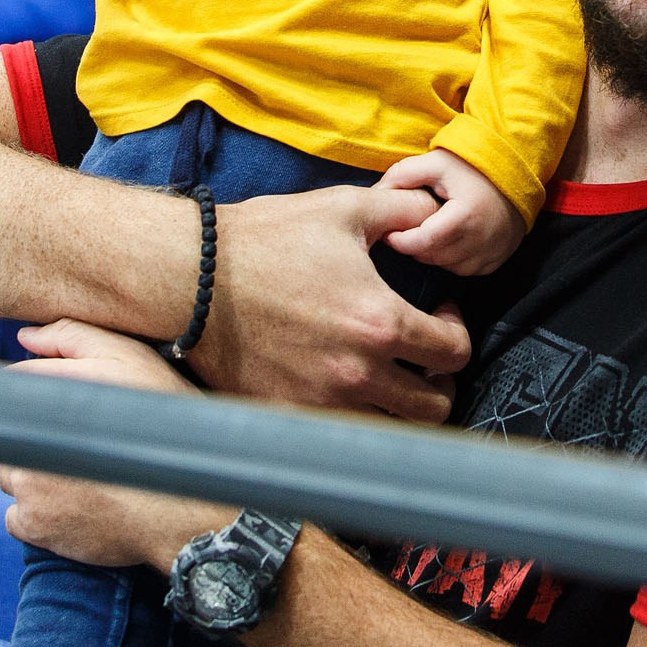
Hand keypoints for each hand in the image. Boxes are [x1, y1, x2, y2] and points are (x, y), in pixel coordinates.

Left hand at [0, 320, 229, 569]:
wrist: (183, 508)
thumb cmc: (167, 429)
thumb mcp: (131, 361)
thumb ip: (73, 338)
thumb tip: (25, 337)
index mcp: (59, 388)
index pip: (18, 379)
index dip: (42, 392)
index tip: (69, 411)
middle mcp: (37, 432)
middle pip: (12, 429)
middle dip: (41, 434)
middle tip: (86, 445)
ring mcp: (29, 481)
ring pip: (12, 473)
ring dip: (36, 475)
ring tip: (84, 477)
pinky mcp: (30, 522)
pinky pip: (16, 515)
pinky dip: (39, 514)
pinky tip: (77, 506)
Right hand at [193, 186, 472, 419]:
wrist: (190, 276)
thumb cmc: (267, 238)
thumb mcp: (346, 208)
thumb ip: (406, 210)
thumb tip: (437, 214)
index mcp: (379, 323)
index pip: (454, 353)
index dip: (456, 330)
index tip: (436, 313)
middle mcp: (355, 374)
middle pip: (433, 407)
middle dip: (438, 378)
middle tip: (421, 352)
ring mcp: (318, 405)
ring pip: (390, 432)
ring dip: (400, 405)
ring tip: (387, 373)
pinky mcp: (284, 418)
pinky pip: (339, 439)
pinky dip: (353, 420)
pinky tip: (343, 384)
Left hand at [378, 151, 526, 276]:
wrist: (516, 170)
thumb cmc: (473, 165)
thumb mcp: (436, 161)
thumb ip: (402, 175)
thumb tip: (374, 195)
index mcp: (465, 216)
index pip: (421, 243)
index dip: (400, 240)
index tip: (390, 230)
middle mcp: (482, 240)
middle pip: (432, 257)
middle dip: (414, 244)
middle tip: (408, 227)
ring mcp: (492, 253)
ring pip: (447, 266)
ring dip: (433, 253)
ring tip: (431, 229)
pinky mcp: (497, 259)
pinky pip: (465, 270)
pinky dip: (453, 258)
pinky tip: (451, 238)